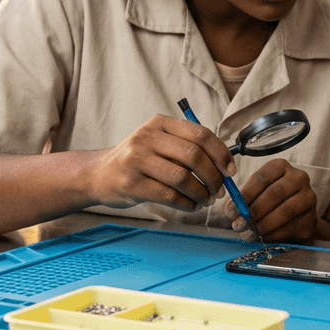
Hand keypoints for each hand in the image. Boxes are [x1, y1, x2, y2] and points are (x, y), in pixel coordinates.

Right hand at [87, 115, 231, 210]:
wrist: (98, 174)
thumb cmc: (137, 160)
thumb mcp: (158, 142)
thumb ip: (186, 147)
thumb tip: (225, 164)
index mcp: (159, 123)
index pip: (200, 134)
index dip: (220, 153)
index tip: (230, 170)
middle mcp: (147, 137)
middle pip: (193, 155)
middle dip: (213, 176)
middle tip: (220, 190)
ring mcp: (136, 160)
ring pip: (182, 177)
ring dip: (201, 192)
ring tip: (206, 200)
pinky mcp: (131, 184)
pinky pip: (169, 196)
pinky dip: (187, 204)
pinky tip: (191, 205)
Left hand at [223, 158, 316, 241]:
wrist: (297, 215)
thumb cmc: (272, 200)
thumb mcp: (258, 191)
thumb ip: (244, 198)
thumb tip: (232, 210)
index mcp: (281, 166)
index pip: (262, 178)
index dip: (245, 195)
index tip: (231, 211)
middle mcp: (298, 178)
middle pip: (274, 194)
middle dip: (253, 212)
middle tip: (238, 225)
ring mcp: (309, 197)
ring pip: (284, 211)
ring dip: (263, 225)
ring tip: (248, 234)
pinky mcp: (311, 217)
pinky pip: (290, 227)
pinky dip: (273, 234)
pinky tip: (262, 238)